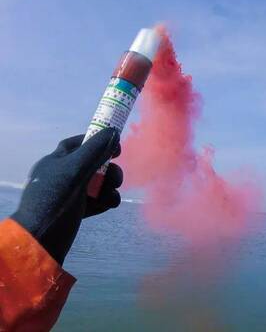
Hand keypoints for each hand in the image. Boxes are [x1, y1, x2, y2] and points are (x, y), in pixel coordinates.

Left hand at [10, 128, 122, 264]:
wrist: (41, 242)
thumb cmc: (54, 202)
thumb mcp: (74, 171)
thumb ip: (94, 150)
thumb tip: (113, 131)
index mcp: (56, 162)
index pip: (78, 143)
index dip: (97, 140)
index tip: (116, 146)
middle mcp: (63, 176)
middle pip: (94, 164)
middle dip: (109, 169)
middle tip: (116, 179)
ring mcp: (71, 194)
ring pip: (99, 183)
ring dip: (110, 187)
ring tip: (110, 195)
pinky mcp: (78, 211)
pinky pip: (98, 200)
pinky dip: (106, 200)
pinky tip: (108, 205)